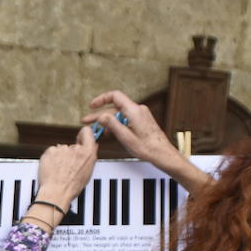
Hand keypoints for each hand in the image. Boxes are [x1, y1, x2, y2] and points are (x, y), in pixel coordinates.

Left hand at [30, 125, 98, 220]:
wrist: (56, 193)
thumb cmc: (71, 187)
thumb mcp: (88, 172)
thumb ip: (89, 157)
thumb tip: (92, 146)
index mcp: (87, 153)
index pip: (87, 132)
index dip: (83, 134)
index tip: (80, 138)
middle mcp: (75, 149)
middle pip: (73, 145)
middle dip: (70, 153)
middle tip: (68, 167)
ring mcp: (62, 149)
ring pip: (61, 150)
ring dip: (59, 157)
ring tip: (59, 170)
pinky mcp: (50, 151)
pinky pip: (51, 152)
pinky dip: (50, 159)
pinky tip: (52, 169)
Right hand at [83, 90, 210, 192]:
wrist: (163, 153)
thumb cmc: (147, 148)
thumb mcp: (126, 137)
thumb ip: (112, 124)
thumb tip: (101, 116)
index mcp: (133, 111)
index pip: (115, 96)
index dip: (101, 99)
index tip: (92, 106)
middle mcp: (138, 110)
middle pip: (115, 108)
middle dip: (100, 115)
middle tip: (87, 122)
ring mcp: (141, 115)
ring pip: (119, 114)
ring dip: (107, 120)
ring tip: (96, 129)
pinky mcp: (142, 120)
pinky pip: (126, 118)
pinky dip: (116, 123)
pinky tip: (109, 131)